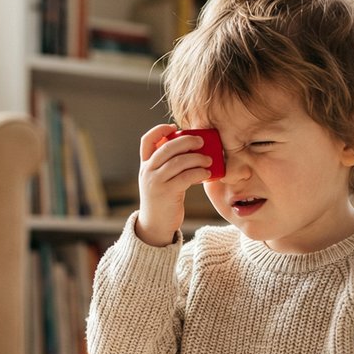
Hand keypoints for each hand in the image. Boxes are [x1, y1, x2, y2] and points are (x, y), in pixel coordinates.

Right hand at [135, 124, 212, 246]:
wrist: (154, 226)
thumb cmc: (162, 200)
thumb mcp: (158, 180)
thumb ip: (166, 166)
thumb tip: (190, 149)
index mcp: (145, 165)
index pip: (147, 140)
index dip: (159, 130)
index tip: (174, 127)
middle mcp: (147, 171)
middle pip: (166, 147)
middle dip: (186, 141)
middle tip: (201, 141)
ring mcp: (156, 182)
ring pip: (178, 161)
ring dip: (196, 158)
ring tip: (209, 160)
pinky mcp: (167, 193)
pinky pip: (186, 177)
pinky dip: (199, 172)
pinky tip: (207, 173)